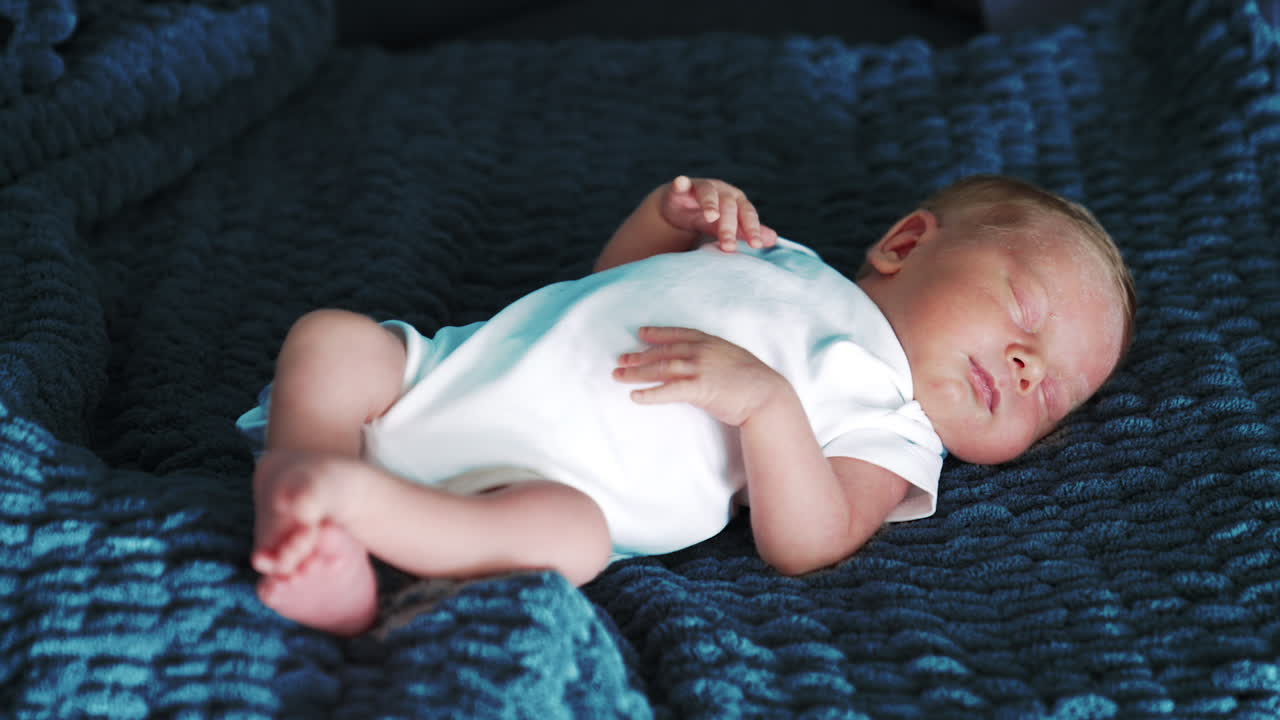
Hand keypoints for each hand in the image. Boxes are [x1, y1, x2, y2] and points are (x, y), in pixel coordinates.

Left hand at [613, 326, 785, 426]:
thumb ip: (718, 358)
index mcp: (712, 342)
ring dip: (637, 373)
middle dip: (639, 355)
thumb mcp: (735, 360)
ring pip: (661, 368)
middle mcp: (702, 352)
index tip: (641, 333)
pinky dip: (650, 394)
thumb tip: (706, 364)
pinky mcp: (699, 388)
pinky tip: (635, 396)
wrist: (768, 395)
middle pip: (664, 351)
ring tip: (619, 376)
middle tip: (621, 359)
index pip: (679, 334)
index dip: (659, 333)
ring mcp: (700, 369)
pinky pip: (668, 390)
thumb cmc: (755, 382)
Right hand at [659, 176, 778, 252]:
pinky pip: (681, 183)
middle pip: (729, 206)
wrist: (682, 208)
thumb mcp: (730, 226)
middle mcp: (722, 191)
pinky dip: (681, 183)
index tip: (756, 245)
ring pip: (708, 192)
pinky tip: (681, 183)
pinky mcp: (681, 188)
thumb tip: (773, 239)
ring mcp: (701, 187)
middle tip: (728, 246)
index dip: (752, 229)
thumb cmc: (711, 218)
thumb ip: (747, 232)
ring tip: (711, 217)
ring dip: (710, 203)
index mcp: (737, 201)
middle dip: (729, 227)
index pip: (747, 214)